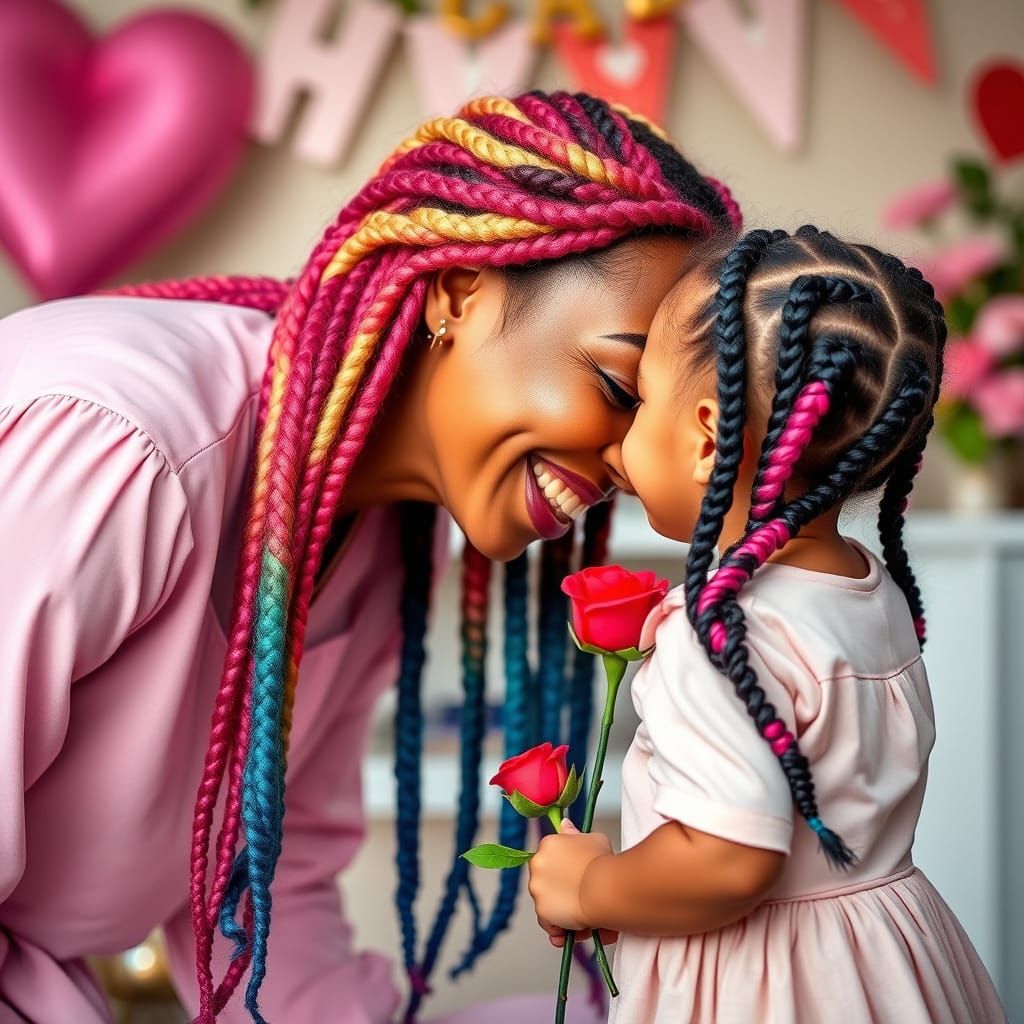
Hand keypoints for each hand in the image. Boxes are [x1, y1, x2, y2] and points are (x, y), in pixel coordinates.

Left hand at [528, 820, 614, 935]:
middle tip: (583, 898)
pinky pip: (549, 923)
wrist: (605, 887)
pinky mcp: (541, 910)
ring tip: (584, 917)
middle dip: (563, 892)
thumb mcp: (593, 839)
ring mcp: (537, 887)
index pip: (550, 859)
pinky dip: (560, 928)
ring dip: (562, 912)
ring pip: (548, 904)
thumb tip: (564, 824)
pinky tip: (576, 928)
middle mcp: (537, 863)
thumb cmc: (603, 862)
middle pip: (547, 882)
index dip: (565, 871)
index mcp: (548, 844)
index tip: (577, 878)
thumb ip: (574, 834)